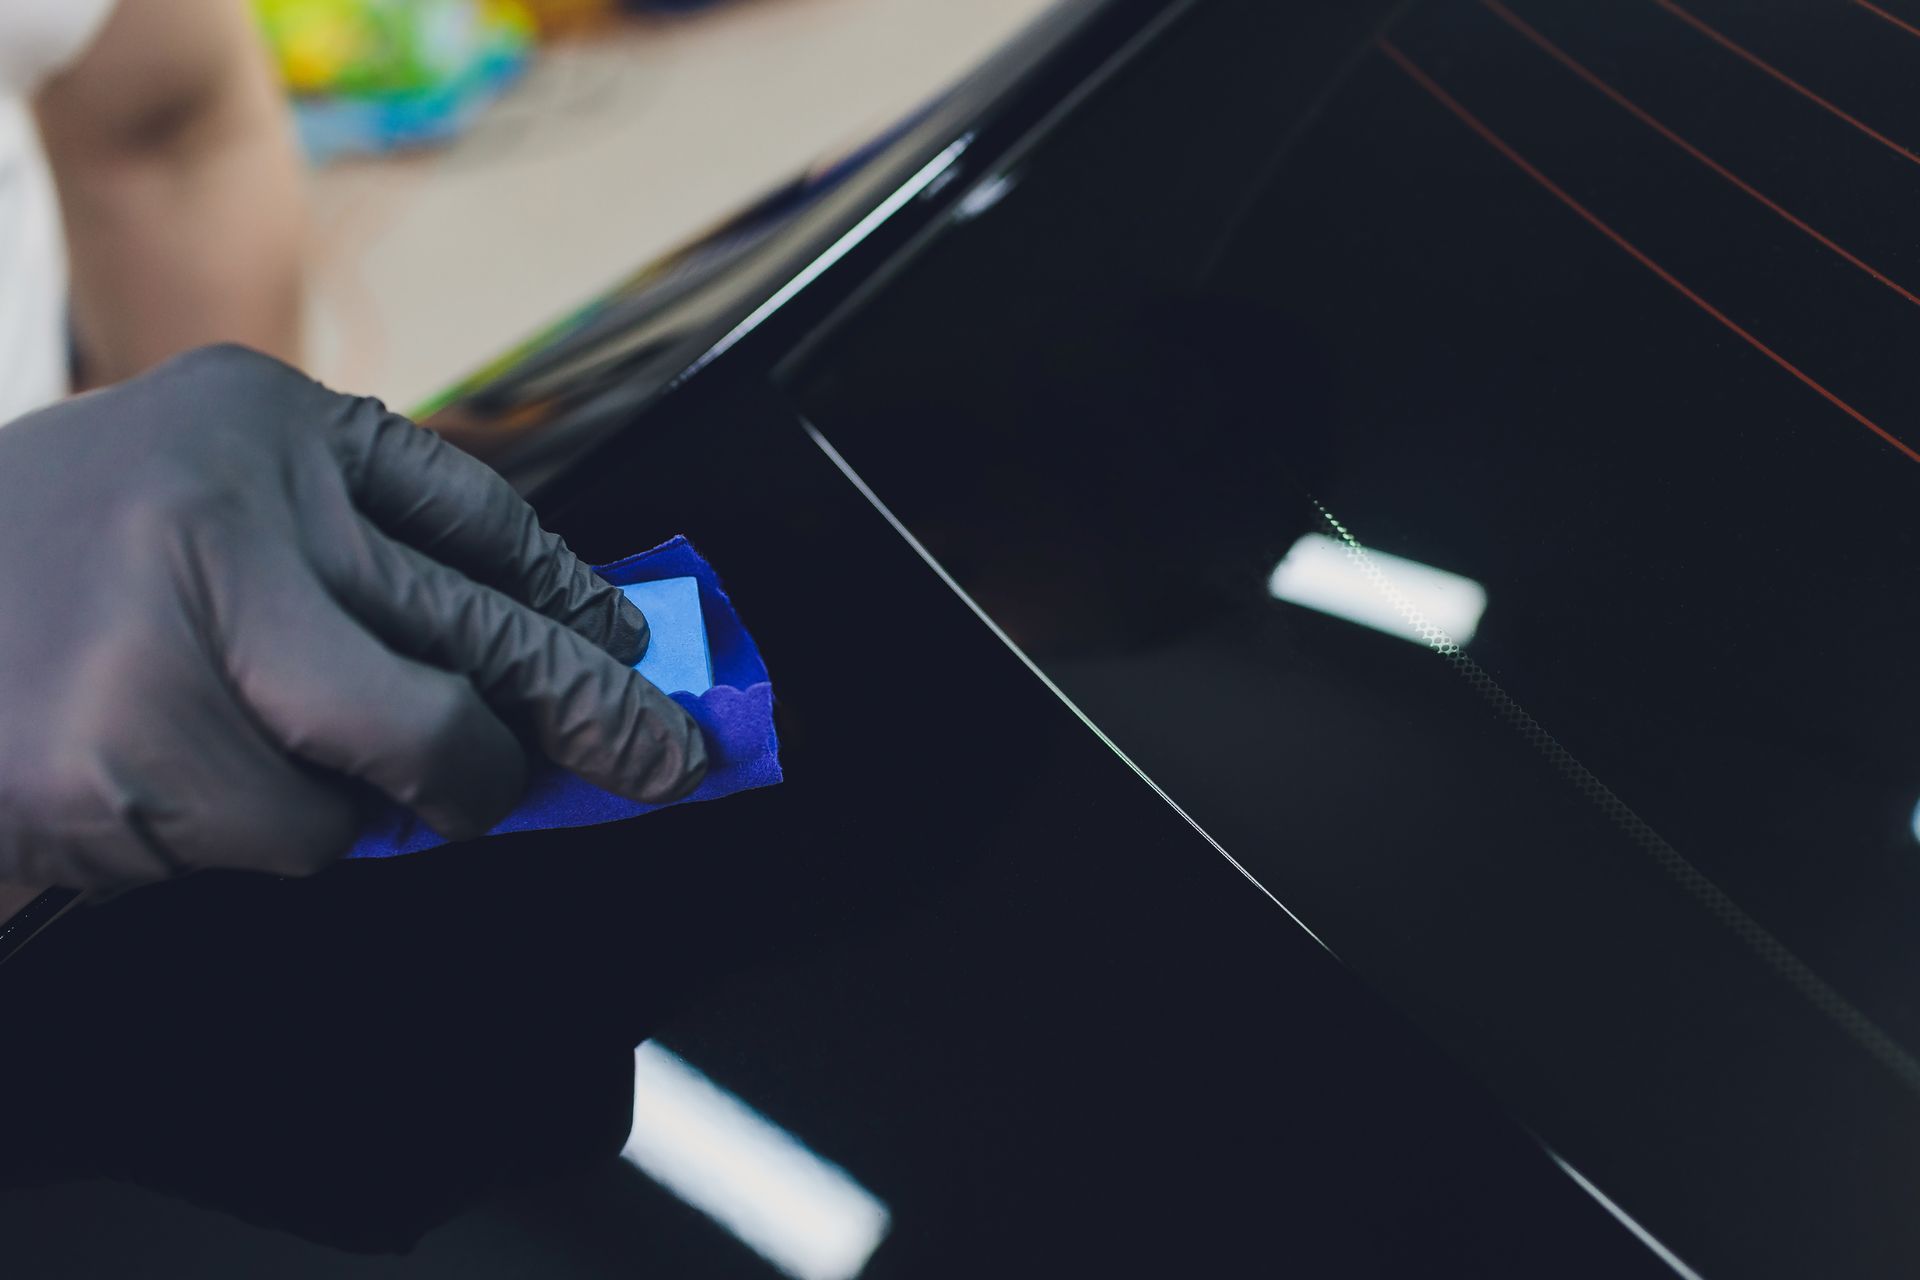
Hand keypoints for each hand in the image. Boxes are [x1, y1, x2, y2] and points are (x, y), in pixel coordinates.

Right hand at [0, 345, 704, 889]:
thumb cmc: (39, 572)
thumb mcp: (195, 503)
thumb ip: (351, 559)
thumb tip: (537, 661)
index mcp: (257, 422)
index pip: (476, 520)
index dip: (573, 601)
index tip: (639, 657)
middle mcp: (226, 510)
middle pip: (474, 645)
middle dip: (588, 723)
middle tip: (662, 761)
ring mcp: (171, 641)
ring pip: (380, 782)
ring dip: (361, 803)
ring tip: (258, 749)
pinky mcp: (122, 768)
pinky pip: (285, 842)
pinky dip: (260, 834)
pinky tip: (173, 781)